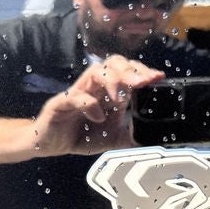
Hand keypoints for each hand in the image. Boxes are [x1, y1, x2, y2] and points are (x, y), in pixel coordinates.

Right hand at [31, 56, 164, 156]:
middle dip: (131, 71)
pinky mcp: (62, 103)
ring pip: (96, 71)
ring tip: (122, 97)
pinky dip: (89, 104)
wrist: (51, 144)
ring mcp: (79, 92)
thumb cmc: (81, 135)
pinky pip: (76, 96)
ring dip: (112, 80)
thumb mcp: (114, 138)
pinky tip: (98, 117)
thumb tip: (153, 140)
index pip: (128, 71)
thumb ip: (132, 136)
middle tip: (144, 83)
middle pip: (114, 64)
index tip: (158, 77)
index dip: (143, 71)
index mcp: (109, 91)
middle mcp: (95, 87)